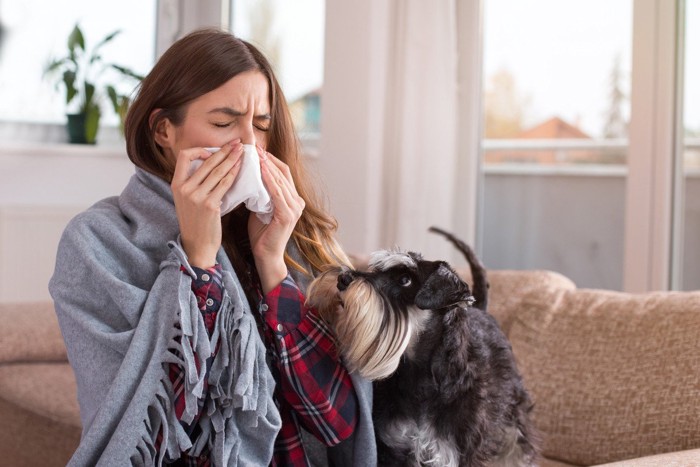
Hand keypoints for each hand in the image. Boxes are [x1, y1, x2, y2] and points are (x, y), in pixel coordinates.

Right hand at [171, 140, 243, 267]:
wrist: (197, 245)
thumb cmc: (196, 221)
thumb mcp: (187, 200)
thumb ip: (194, 182)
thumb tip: (211, 162)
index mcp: (176, 184)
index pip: (185, 156)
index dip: (200, 150)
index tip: (214, 150)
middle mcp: (184, 189)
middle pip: (206, 161)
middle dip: (224, 150)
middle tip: (236, 143)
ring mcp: (196, 197)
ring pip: (217, 171)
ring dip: (232, 159)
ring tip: (242, 152)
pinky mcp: (209, 205)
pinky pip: (225, 184)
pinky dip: (234, 173)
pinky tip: (241, 168)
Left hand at [249, 147, 305, 292]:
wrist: (266, 256)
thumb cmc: (261, 235)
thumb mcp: (260, 208)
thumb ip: (260, 193)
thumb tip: (247, 176)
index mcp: (292, 199)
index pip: (282, 173)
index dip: (270, 160)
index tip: (255, 150)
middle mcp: (297, 202)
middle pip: (283, 173)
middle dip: (268, 158)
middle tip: (254, 146)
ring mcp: (295, 208)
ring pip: (280, 180)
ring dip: (267, 165)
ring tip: (255, 154)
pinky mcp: (288, 214)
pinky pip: (277, 192)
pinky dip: (268, 179)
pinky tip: (259, 169)